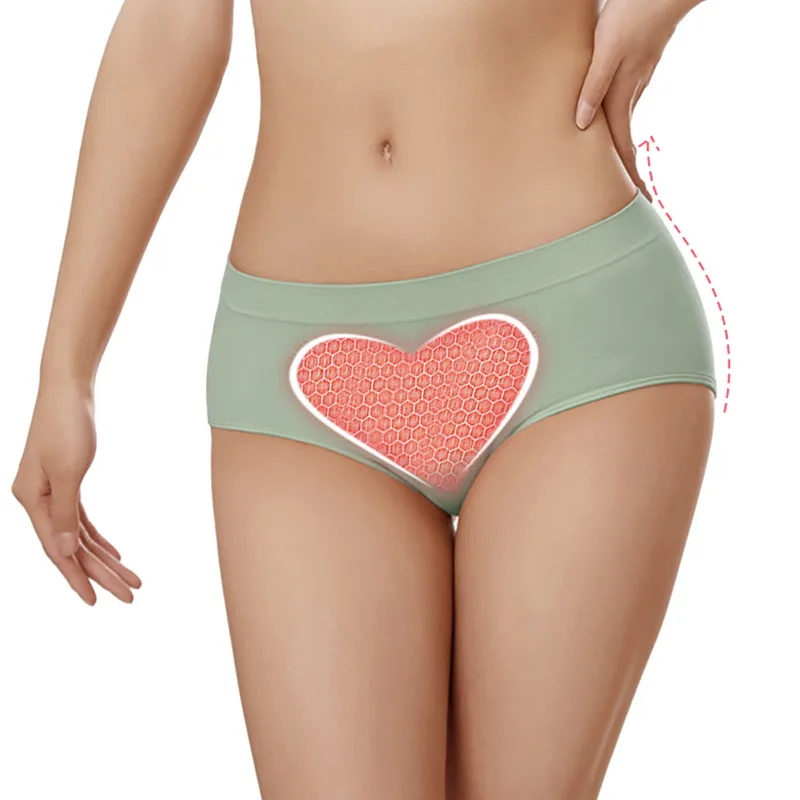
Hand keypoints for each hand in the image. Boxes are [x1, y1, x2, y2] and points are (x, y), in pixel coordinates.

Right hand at [11, 379, 141, 604]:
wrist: (68, 389)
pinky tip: (115, 552)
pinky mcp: (65, 482)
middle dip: (102, 573)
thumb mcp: (68, 471)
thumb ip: (65, 513)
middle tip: (130, 594)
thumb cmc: (66, 424)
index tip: (96, 601)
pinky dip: (98, 536)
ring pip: (80, 535)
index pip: (57, 550)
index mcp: (32, 500)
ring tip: (131, 578)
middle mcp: (37, 500)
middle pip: (72, 547)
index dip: (77, 578)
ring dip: (105, 558)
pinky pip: (81, 518)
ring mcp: (50, 491)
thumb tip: (66, 551)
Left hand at [575, 0, 698, 199]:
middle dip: (627, 175)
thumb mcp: (607, 49)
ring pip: (622, 127)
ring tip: (618, 176)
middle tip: (631, 202)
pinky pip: (621, 109)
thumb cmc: (632, 13)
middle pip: (624, 144)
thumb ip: (593, 86)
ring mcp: (634, 83)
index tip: (635, 205)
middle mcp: (629, 95)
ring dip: (621, 153)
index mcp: (620, 96)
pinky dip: (617, 129)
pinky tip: (609, 132)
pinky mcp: (633, 71)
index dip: (626, 178)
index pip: (622, 148)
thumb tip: (580, 125)